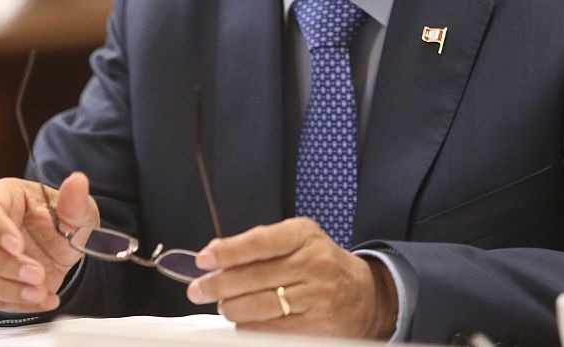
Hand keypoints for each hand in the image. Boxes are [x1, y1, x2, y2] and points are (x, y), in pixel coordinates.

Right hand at [0, 171, 99, 313]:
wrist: (63, 248)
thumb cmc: (63, 220)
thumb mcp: (78, 211)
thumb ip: (76, 202)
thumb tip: (77, 182)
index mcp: (2, 197)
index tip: (16, 246)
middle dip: (5, 264)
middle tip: (37, 273)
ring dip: (6, 288)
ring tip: (39, 292)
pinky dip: (16, 303)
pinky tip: (42, 300)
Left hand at [185, 218, 396, 338]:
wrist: (365, 294)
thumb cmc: (321, 262)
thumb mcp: (297, 240)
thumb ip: (260, 244)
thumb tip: (216, 253)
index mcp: (303, 235)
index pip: (258, 243)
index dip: (227, 252)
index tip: (203, 259)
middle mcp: (312, 263)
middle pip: (254, 277)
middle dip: (219, 285)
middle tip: (198, 289)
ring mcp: (316, 296)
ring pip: (260, 305)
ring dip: (232, 308)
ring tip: (223, 306)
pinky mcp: (316, 326)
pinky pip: (272, 329)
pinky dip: (251, 327)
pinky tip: (243, 322)